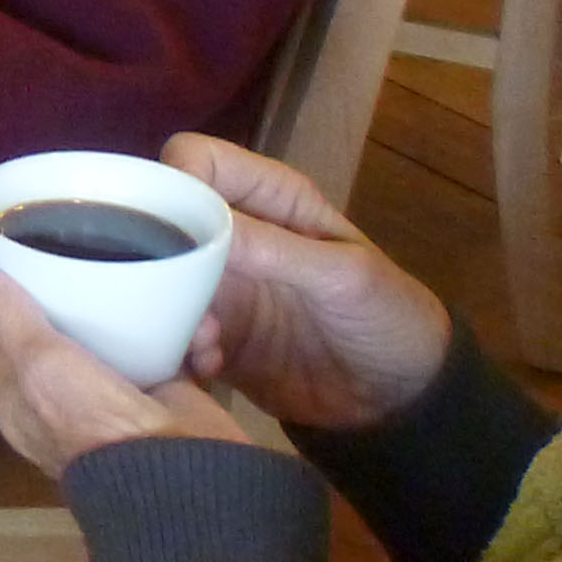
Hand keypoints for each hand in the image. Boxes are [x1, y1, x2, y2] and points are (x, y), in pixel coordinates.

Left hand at [0, 256, 259, 472]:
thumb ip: (4, 316)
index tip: (32, 261)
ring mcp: (114, 402)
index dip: (12, 299)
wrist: (179, 482)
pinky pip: (171, 358)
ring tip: (168, 298)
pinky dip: (189, 345)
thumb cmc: (92, 421)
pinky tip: (202, 338)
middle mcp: (61, 403)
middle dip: (94, 297)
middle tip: (109, 262)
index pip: (2, 337)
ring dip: (152, 318)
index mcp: (20, 401)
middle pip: (66, 331)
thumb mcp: (40, 363)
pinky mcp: (164, 402)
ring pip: (125, 339)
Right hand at [158, 132, 452, 432]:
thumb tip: (196, 224)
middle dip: (157, 256)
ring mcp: (222, 287)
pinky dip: (180, 348)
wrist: (404, 401)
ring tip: (203, 340)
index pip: (198, 160)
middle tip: (169, 294)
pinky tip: (209, 367)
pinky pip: (174, 333)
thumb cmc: (389, 315)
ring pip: (159, 279)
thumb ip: (274, 249)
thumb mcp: (343, 276)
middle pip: (164, 219)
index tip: (168, 226)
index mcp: (268, 197)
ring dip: (166, 309)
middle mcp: (234, 234)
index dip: (175, 181)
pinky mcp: (216, 336)